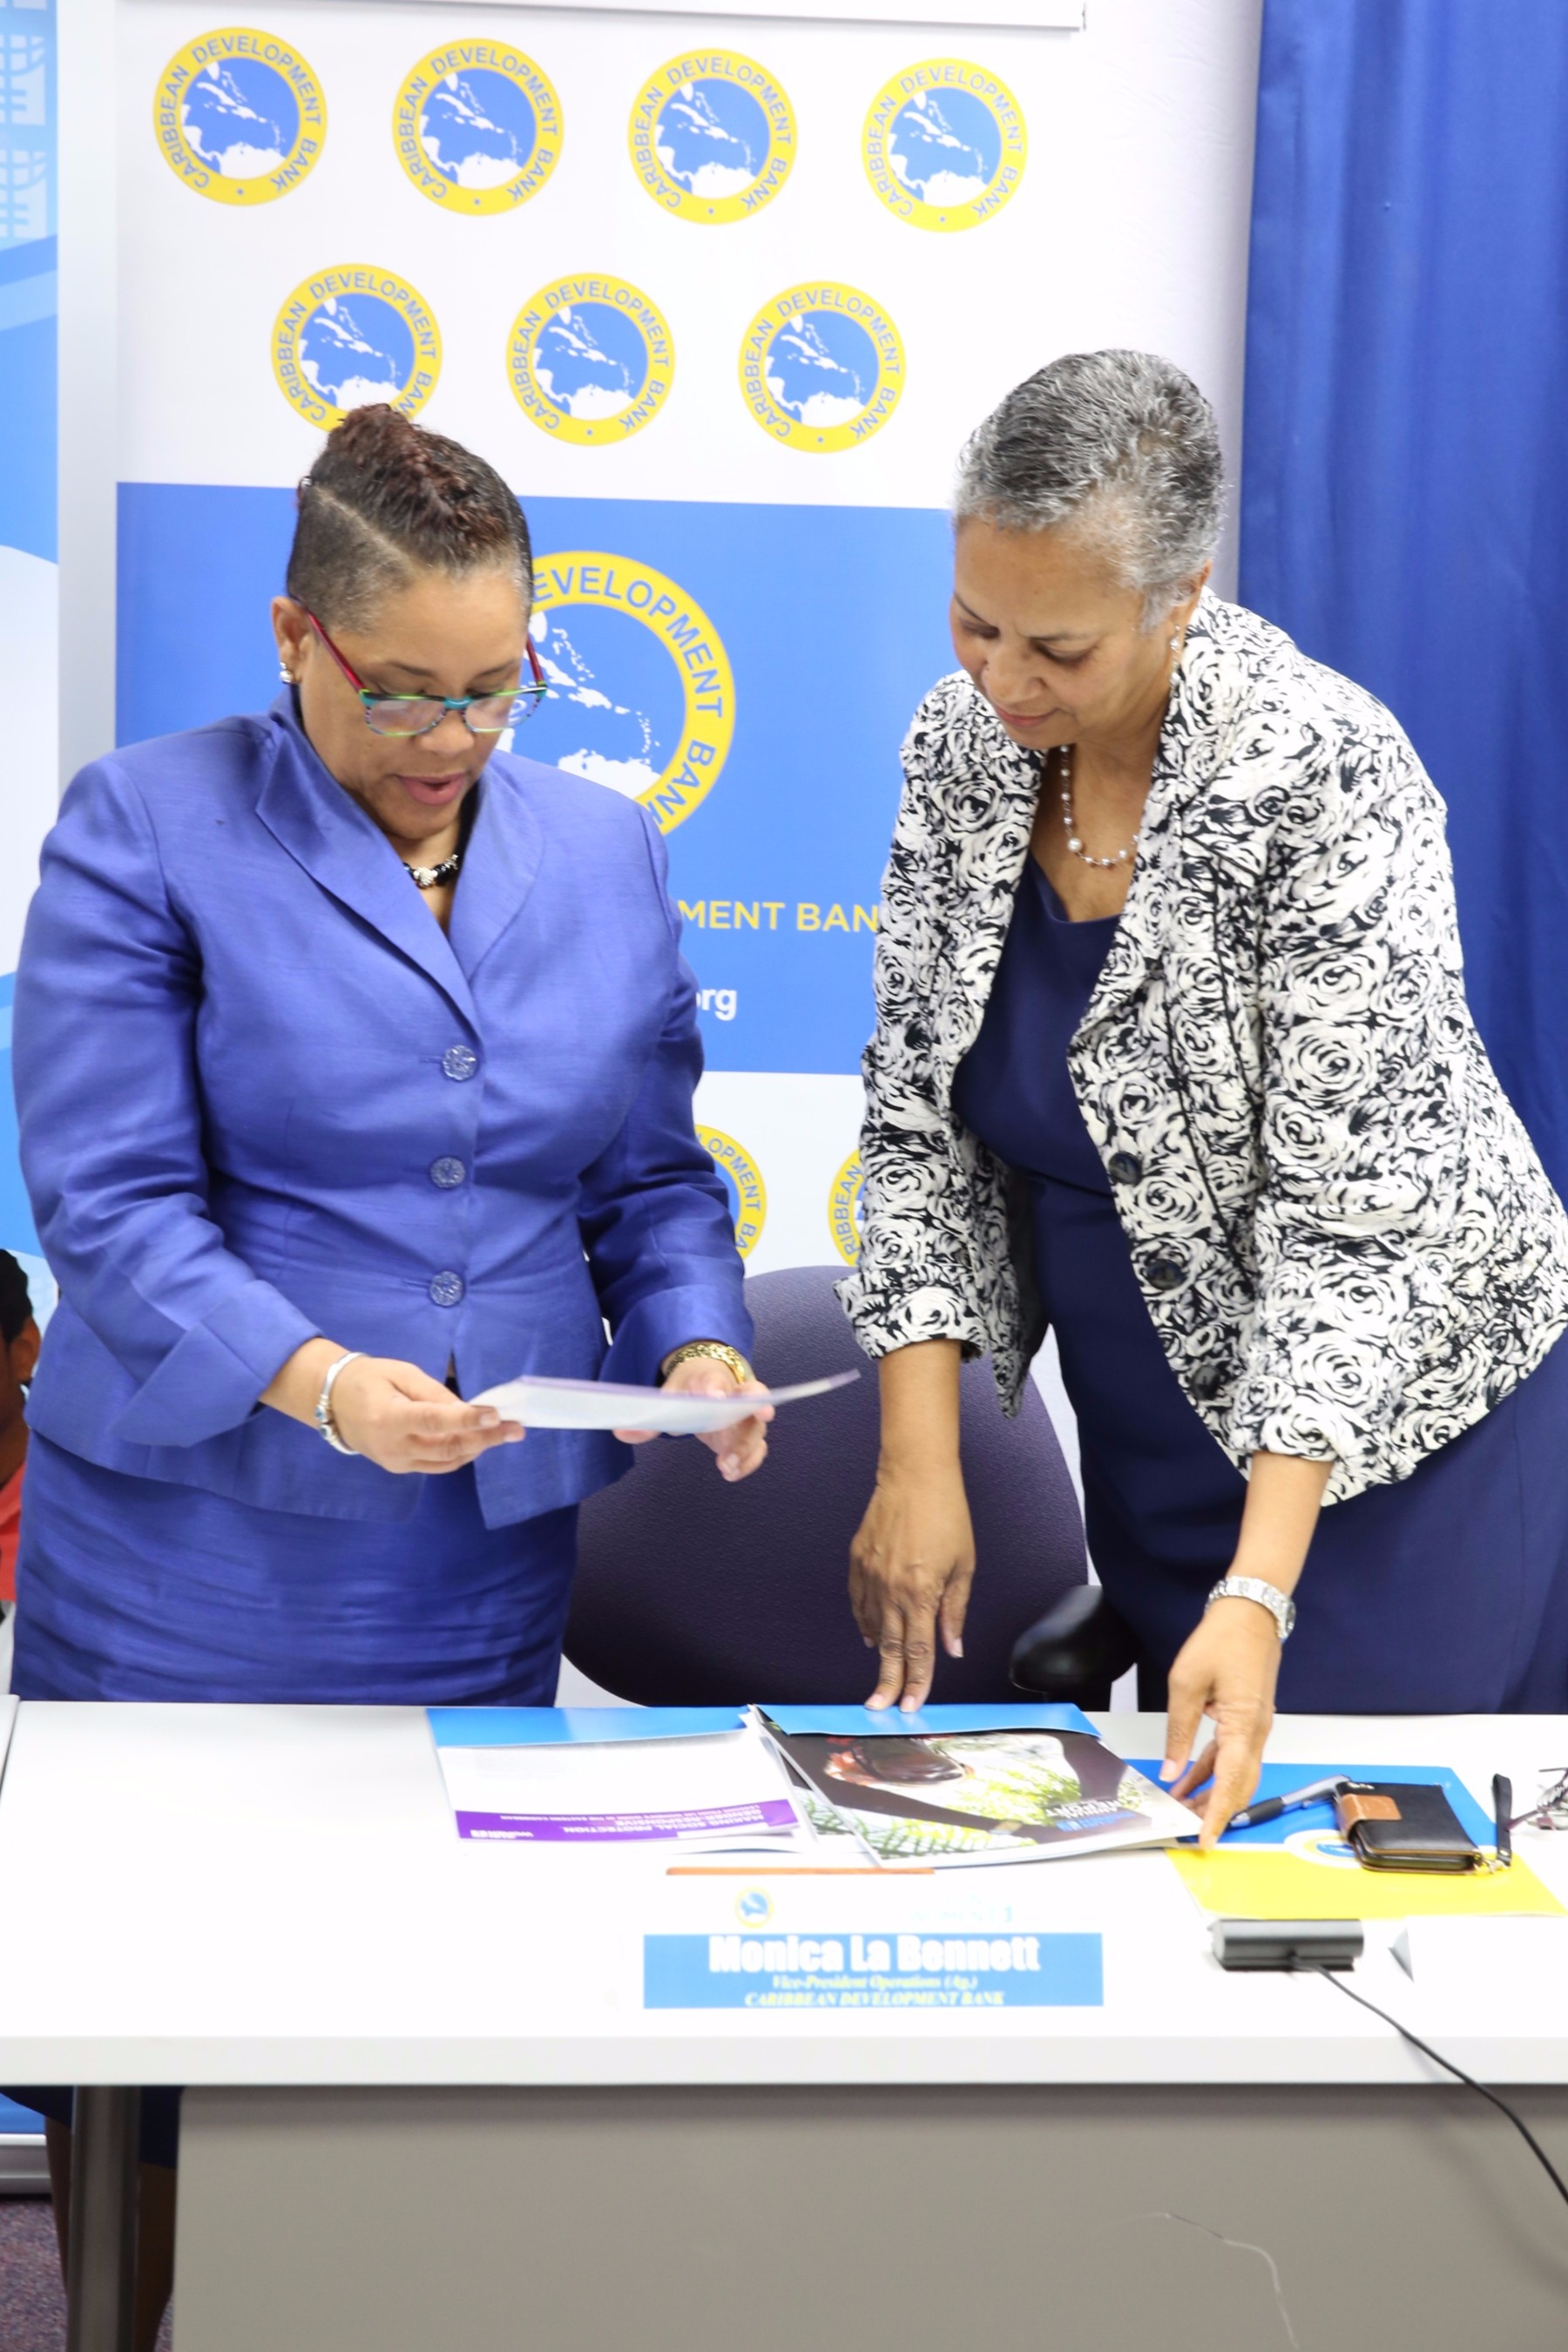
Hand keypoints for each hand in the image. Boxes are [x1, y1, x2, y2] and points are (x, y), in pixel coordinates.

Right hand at [262, 1340, 524, 1474]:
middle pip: (447, 1448)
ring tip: (504, 1433)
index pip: (435, 1422)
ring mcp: (396, 1462)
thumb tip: (468, 1409)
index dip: (468, 1420)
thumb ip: (434, 1392)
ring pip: (447, 1461)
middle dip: (486, 1439)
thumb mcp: (402, 1373)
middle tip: (516, 1428)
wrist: (332, 1402)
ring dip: (478, 1448)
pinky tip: (478, 1440)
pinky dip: (461, 1454)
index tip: (496, 1415)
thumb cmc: (369, 1379)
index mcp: (389, 1417)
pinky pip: (437, 1465)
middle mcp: (393, 1446)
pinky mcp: (400, 1468)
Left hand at [616, 1352, 772, 1482]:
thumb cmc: (690, 1389)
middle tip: (743, 1437)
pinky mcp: (749, 1435)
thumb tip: (621, 1432)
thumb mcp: (667, 1398)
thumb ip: (649, 1419)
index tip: (715, 1397)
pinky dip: (748, 1463)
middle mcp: (737, 1394)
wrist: (709, 1381)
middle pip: (751, 1401)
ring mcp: (746, 1416)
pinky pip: (757, 1449)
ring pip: (756, 1430)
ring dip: (746, 1449)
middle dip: (751, 1416)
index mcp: (711, 1379)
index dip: (716, 1389)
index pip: (714, 1381)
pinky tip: (730, 1474)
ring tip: (726, 1467)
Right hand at [849, 1462, 974, 1711]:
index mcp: (921, 1593)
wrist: (915, 1475)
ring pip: (873, 1626)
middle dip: (888, 1681)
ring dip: (879, 1654)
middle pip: (891, 1647)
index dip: (917, 1681)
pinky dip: (865, 1622)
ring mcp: (870, 1575)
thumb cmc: (947, 1515)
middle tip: (880, 1708)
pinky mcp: (857, 1560)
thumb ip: (954, 1611)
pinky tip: (871, 1635)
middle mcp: (891, 1589)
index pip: (919, 1650)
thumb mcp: (963, 1565)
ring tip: (881, 1677)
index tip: (911, 1705)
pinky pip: (858, 1602)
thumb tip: (952, 1648)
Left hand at [1161, 1597, 1282, 1847]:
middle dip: (1214, 1810)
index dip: (1217, 1814)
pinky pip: (1231, 1754)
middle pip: (1238, 1785)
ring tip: (1181, 1808)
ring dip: (1211, 1792)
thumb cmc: (1221, 1640)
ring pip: (1235, 1773)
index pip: (1231, 1782)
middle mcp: (1256, 1732)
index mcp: (1244, 1725)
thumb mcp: (1187, 1683)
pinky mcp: (1247, 1720)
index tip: (1205, 1838)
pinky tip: (1188, 1780)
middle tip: (1187, 1828)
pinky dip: (1212, 1771)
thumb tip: (1170, 1770)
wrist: (1250, 1612)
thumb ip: (1179, 1730)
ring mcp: (1255, 1727)